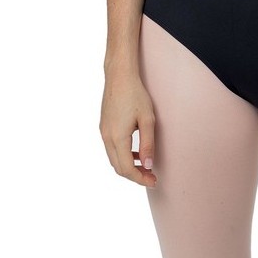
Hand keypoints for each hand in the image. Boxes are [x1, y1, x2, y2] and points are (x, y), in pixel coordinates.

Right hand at [99, 72, 157, 187]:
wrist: (119, 76)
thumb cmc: (135, 94)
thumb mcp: (147, 119)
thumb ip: (148, 144)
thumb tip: (147, 166)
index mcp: (117, 137)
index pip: (126, 169)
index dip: (140, 179)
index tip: (154, 181)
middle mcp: (106, 137)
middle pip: (118, 167)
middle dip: (134, 176)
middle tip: (151, 177)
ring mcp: (103, 132)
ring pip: (114, 159)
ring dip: (128, 166)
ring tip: (145, 166)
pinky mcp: (104, 127)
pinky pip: (112, 149)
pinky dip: (123, 155)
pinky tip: (136, 151)